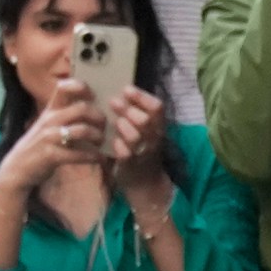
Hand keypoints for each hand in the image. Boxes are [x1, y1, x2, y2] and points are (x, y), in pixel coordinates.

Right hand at [0, 81, 107, 190]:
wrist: (16, 170)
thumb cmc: (39, 146)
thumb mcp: (48, 125)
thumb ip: (65, 115)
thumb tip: (95, 106)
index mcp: (50, 111)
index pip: (63, 88)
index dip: (81, 87)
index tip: (94, 96)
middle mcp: (49, 121)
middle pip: (82, 109)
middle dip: (99, 117)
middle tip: (104, 126)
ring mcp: (49, 138)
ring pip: (83, 130)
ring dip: (98, 137)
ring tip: (101, 142)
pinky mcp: (50, 155)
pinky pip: (78, 154)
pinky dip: (93, 156)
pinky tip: (99, 158)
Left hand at [106, 86, 171, 204]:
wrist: (145, 181)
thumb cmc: (142, 150)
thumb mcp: (147, 132)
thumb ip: (138, 115)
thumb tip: (121, 94)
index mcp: (159, 127)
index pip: (157, 107)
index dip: (142, 96)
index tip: (126, 89)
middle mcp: (154, 138)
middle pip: (146, 119)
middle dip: (129, 108)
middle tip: (113, 101)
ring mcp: (143, 152)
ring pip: (135, 135)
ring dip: (122, 125)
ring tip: (113, 121)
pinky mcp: (131, 164)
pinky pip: (125, 152)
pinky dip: (117, 144)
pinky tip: (111, 140)